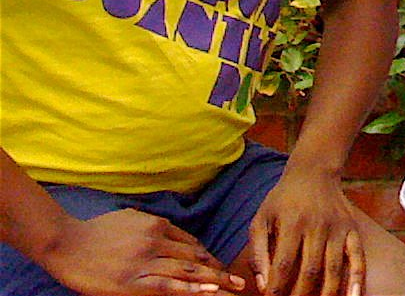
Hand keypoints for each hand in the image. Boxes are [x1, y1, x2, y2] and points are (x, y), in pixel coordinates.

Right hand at [39, 209, 242, 295]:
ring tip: (232, 289)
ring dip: (212, 281)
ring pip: (186, 270)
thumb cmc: (97, 231)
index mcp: (157, 225)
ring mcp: (144, 261)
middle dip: (218, 271)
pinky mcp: (131, 281)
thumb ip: (154, 227)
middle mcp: (155, 241)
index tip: (221, 268)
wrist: (65, 243)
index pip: (191, 243)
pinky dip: (190, 288)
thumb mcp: (131, 218)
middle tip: (239, 282)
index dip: (208, 258)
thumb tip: (174, 235)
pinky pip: (167, 285)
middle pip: (194, 257)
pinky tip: (207, 292)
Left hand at [248, 168, 364, 295]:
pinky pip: (358, 257)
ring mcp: (338, 227)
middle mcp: (317, 225)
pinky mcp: (352, 228)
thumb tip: (263, 285)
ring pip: (334, 269)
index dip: (276, 289)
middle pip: (310, 271)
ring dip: (326, 295)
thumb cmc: (282, 200)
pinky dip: (357, 279)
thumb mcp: (261, 219)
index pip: (283, 265)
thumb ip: (258, 252)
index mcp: (291, 222)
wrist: (314, 171)